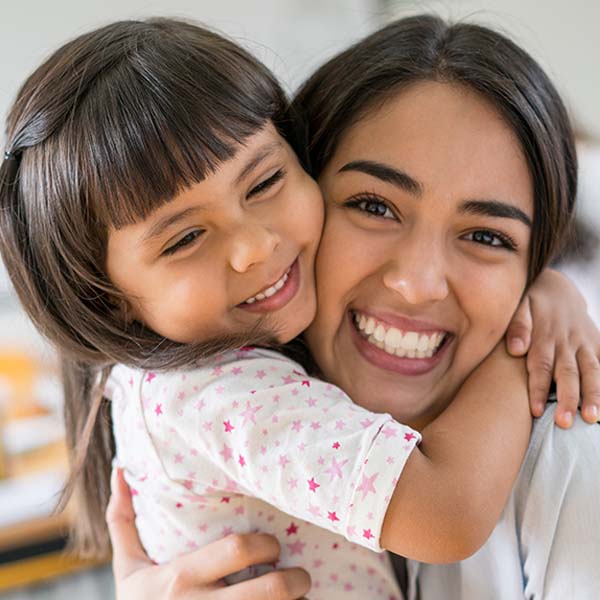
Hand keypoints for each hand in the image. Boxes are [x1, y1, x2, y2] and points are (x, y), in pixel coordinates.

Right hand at [106, 468, 310, 599]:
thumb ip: (123, 520)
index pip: (235, 549)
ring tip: (300, 599)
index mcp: (179, 579)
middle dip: (294, 580)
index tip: (273, 545)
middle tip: (300, 574)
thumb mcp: (128, 570)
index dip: (264, 544)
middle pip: (268, 590)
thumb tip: (119, 468)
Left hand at [506, 269, 599, 426]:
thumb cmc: (530, 301)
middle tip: (564, 423)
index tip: (535, 410)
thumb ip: (517, 326)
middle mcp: (567, 342)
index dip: (538, 388)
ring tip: (592, 419)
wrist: (557, 287)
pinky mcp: (597, 343)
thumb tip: (515, 348)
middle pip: (568, 374)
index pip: (541, 366)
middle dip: (568, 399)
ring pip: (591, 371)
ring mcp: (585, 343)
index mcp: (545, 336)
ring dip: (593, 395)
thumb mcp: (519, 305)